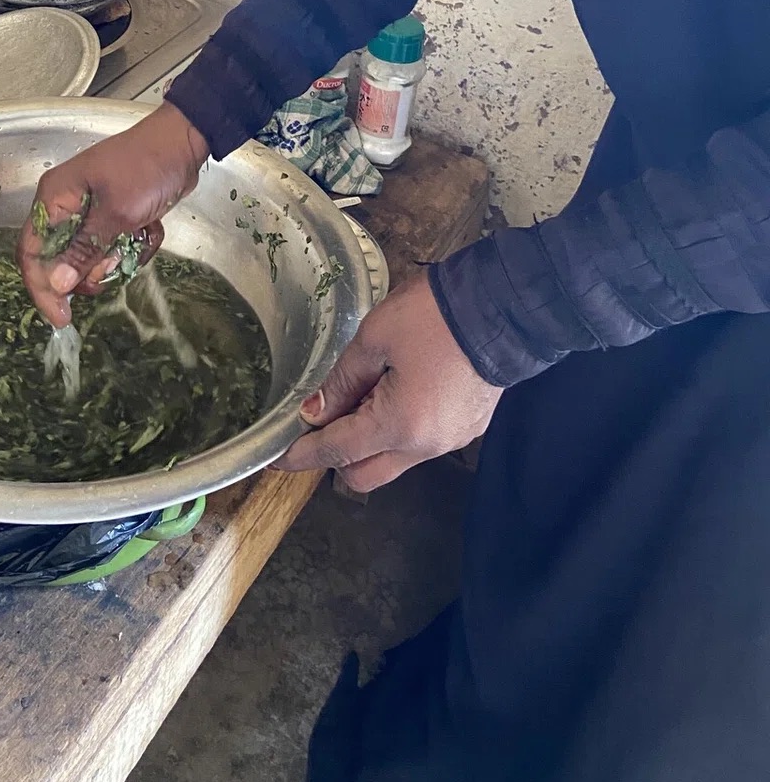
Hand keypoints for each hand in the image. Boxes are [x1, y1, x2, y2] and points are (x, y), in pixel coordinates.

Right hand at [18, 101, 209, 326]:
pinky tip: (151, 227)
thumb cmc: (146, 168)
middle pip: (61, 260)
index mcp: (55, 198)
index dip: (43, 288)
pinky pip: (114, 247)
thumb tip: (57, 284)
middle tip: (116, 267)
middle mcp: (66, 205)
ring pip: (92, 258)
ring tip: (138, 237)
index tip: (62, 316)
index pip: (32, 252)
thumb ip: (85, 250)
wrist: (183, 143)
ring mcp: (90, 211)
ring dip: (118, 257)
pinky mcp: (113, 216)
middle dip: (91, 271)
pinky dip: (134, 245)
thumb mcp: (117, 213)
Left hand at [275, 272, 501, 492]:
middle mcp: (425, 446)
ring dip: (367, 440)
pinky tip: (391, 392)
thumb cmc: (433, 317)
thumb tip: (315, 412)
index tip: (277, 458)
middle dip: (334, 456)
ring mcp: (450, 441)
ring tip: (360, 392)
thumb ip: (341, 380)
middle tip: (320, 419)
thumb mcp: (374, 338)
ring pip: (393, 461)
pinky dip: (396, 430)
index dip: (303, 455)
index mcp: (400, 426)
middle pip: (364, 474)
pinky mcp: (467, 429)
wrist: (503, 307)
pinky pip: (419, 444)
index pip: (337, 452)